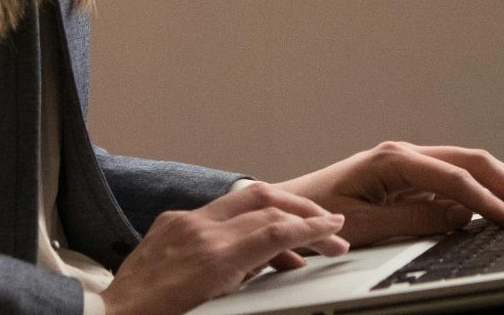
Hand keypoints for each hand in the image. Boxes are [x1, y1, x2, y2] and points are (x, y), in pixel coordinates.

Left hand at [99, 183, 350, 314]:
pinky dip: (246, 220)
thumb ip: (249, 278)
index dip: (312, 227)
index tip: (334, 228)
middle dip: (302, 211)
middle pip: (265, 201)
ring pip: (242, 198)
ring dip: (277, 211)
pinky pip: (217, 210)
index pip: (276, 229)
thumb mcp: (218, 306)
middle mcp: (198, 230)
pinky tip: (255, 242)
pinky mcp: (169, 222)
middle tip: (327, 227)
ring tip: (298, 240)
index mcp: (212, 257)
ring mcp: (181, 222)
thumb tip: (278, 263)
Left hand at [267, 140, 503, 247]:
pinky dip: (488, 193)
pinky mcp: (412, 179)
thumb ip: (412, 220)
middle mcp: (406, 155)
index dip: (489, 201)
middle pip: (474, 163)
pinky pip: (459, 182)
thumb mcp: (362, 225)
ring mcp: (411, 164)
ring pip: (472, 168)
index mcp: (393, 159)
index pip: (456, 178)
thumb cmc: (313, 213)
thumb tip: (458, 218)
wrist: (286, 207)